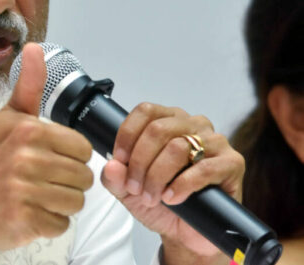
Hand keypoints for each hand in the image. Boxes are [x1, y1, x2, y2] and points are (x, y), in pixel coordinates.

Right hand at [0, 43, 94, 263]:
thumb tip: (34, 47)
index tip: (47, 159)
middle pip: (84, 177)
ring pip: (76, 202)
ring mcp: (24, 191)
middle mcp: (26, 158)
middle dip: (67, 183)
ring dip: (60, 204)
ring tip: (36, 196)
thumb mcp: (8, 118)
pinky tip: (30, 213)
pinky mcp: (24, 220)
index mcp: (28, 131)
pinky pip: (61, 224)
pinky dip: (50, 223)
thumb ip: (29, 85)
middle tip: (40, 181)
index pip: (83, 149)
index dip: (70, 157)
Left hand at [101, 103, 244, 263]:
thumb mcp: (128, 191)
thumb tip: (112, 165)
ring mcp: (215, 142)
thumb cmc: (161, 203)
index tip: (120, 160)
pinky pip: (205, 168)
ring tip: (152, 196)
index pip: (146, 111)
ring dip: (157, 175)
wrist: (187, 234)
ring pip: (178, 147)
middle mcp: (193, 125)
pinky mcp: (232, 163)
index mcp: (169, 121)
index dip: (127, 135)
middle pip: (158, 129)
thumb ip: (115, 177)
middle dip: (140, 161)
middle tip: (134, 187)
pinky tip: (172, 198)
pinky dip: (182, 185)